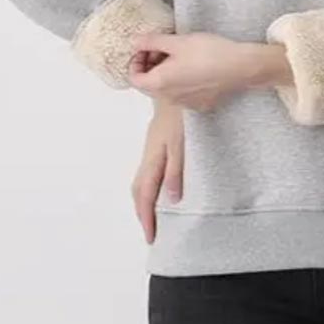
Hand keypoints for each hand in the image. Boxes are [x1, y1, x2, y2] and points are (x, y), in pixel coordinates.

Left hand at [127, 31, 293, 111]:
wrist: (242, 66)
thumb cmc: (211, 53)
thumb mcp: (177, 41)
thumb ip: (152, 41)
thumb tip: (135, 41)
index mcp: (159, 83)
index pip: (133, 78)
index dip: (135, 61)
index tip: (146, 48)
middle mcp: (170, 98)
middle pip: (149, 85)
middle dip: (150, 66)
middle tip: (163, 48)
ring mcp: (186, 103)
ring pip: (166, 89)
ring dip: (165, 73)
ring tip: (180, 55)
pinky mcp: (201, 103)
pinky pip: (182, 93)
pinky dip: (181, 81)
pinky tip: (195, 67)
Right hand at [131, 98, 183, 243]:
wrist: (176, 86)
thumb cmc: (182, 113)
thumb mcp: (183, 143)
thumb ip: (176, 171)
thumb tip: (171, 200)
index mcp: (154, 157)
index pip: (145, 193)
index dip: (147, 217)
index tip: (151, 236)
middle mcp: (150, 153)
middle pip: (140, 188)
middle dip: (143, 211)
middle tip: (152, 231)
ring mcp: (153, 146)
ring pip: (143, 178)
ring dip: (146, 198)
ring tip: (155, 215)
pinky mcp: (159, 140)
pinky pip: (150, 169)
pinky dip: (152, 184)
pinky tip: (161, 187)